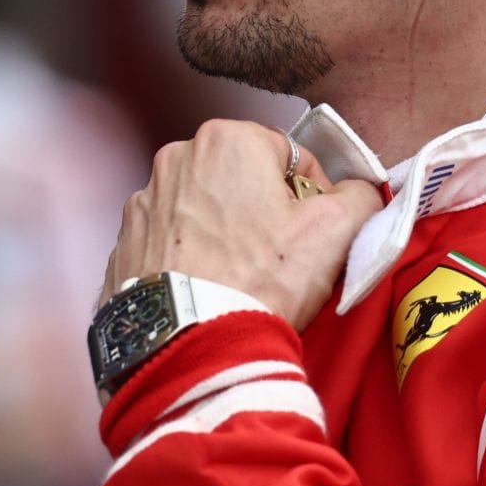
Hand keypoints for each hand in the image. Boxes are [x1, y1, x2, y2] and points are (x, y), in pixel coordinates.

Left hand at [102, 119, 384, 329]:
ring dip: (223, 232)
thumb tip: (362, 192)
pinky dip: (187, 258)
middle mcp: (176, 158)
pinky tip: (206, 290)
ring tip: (241, 279)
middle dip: (263, 209)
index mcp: (227, 139)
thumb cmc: (261, 281)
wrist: (190, 346)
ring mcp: (143, 202)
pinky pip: (168, 242)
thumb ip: (360, 197)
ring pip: (202, 208)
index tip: (316, 230)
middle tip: (281, 258)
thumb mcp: (335, 232)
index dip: (312, 193)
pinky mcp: (123, 244)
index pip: (288, 154)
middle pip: (240, 177)